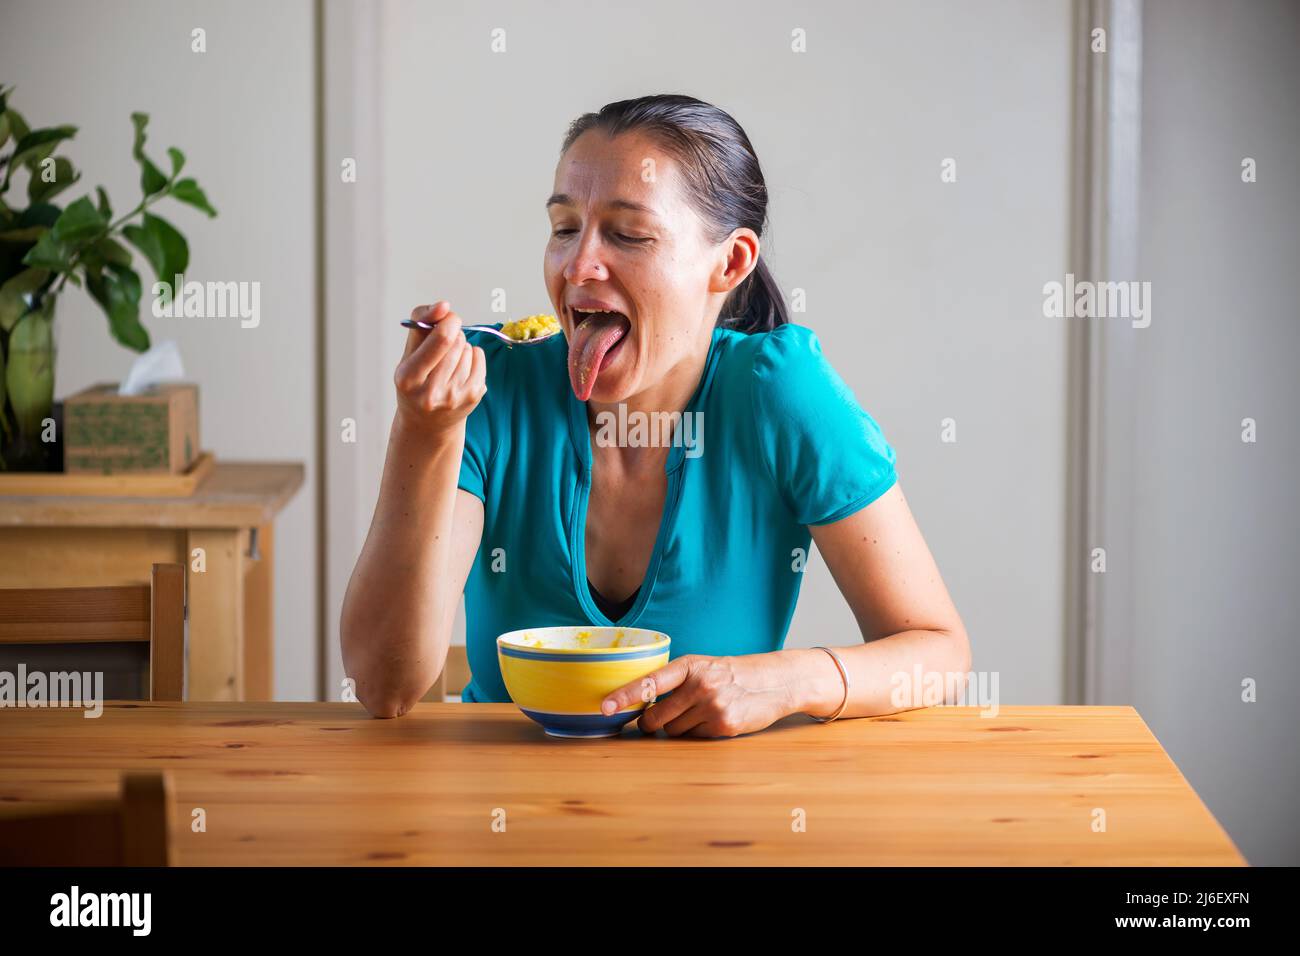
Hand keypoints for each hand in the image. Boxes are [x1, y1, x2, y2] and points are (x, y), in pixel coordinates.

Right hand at [394, 301, 485, 437]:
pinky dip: (472, 355)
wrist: (427, 423)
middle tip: (442, 346)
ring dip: (461, 347)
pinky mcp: (473, 397)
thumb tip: (444, 306)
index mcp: (408, 378)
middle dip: (452, 334)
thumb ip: (421, 322)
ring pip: (468, 349)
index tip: (446, 317)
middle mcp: (431, 392)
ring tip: (448, 361)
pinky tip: (460, 367)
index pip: (441, 339)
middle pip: (456, 341)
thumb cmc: (416, 380)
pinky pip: (479, 357)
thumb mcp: (408, 352)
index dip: (449, 321)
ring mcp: (455, 397)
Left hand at [602, 654, 797, 737]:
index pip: (650, 682)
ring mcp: (713, 706)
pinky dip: (698, 734)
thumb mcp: (703, 667)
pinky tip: (714, 720)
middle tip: (654, 720)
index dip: (625, 696)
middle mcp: (700, 684)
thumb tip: (640, 706)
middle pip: (656, 717)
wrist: (774, 681)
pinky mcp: (724, 727)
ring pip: (674, 731)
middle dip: (651, 723)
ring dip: (678, 728)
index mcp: (690, 665)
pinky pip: (694, 739)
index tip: (606, 707)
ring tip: (698, 713)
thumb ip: (674, 681)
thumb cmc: (731, 674)